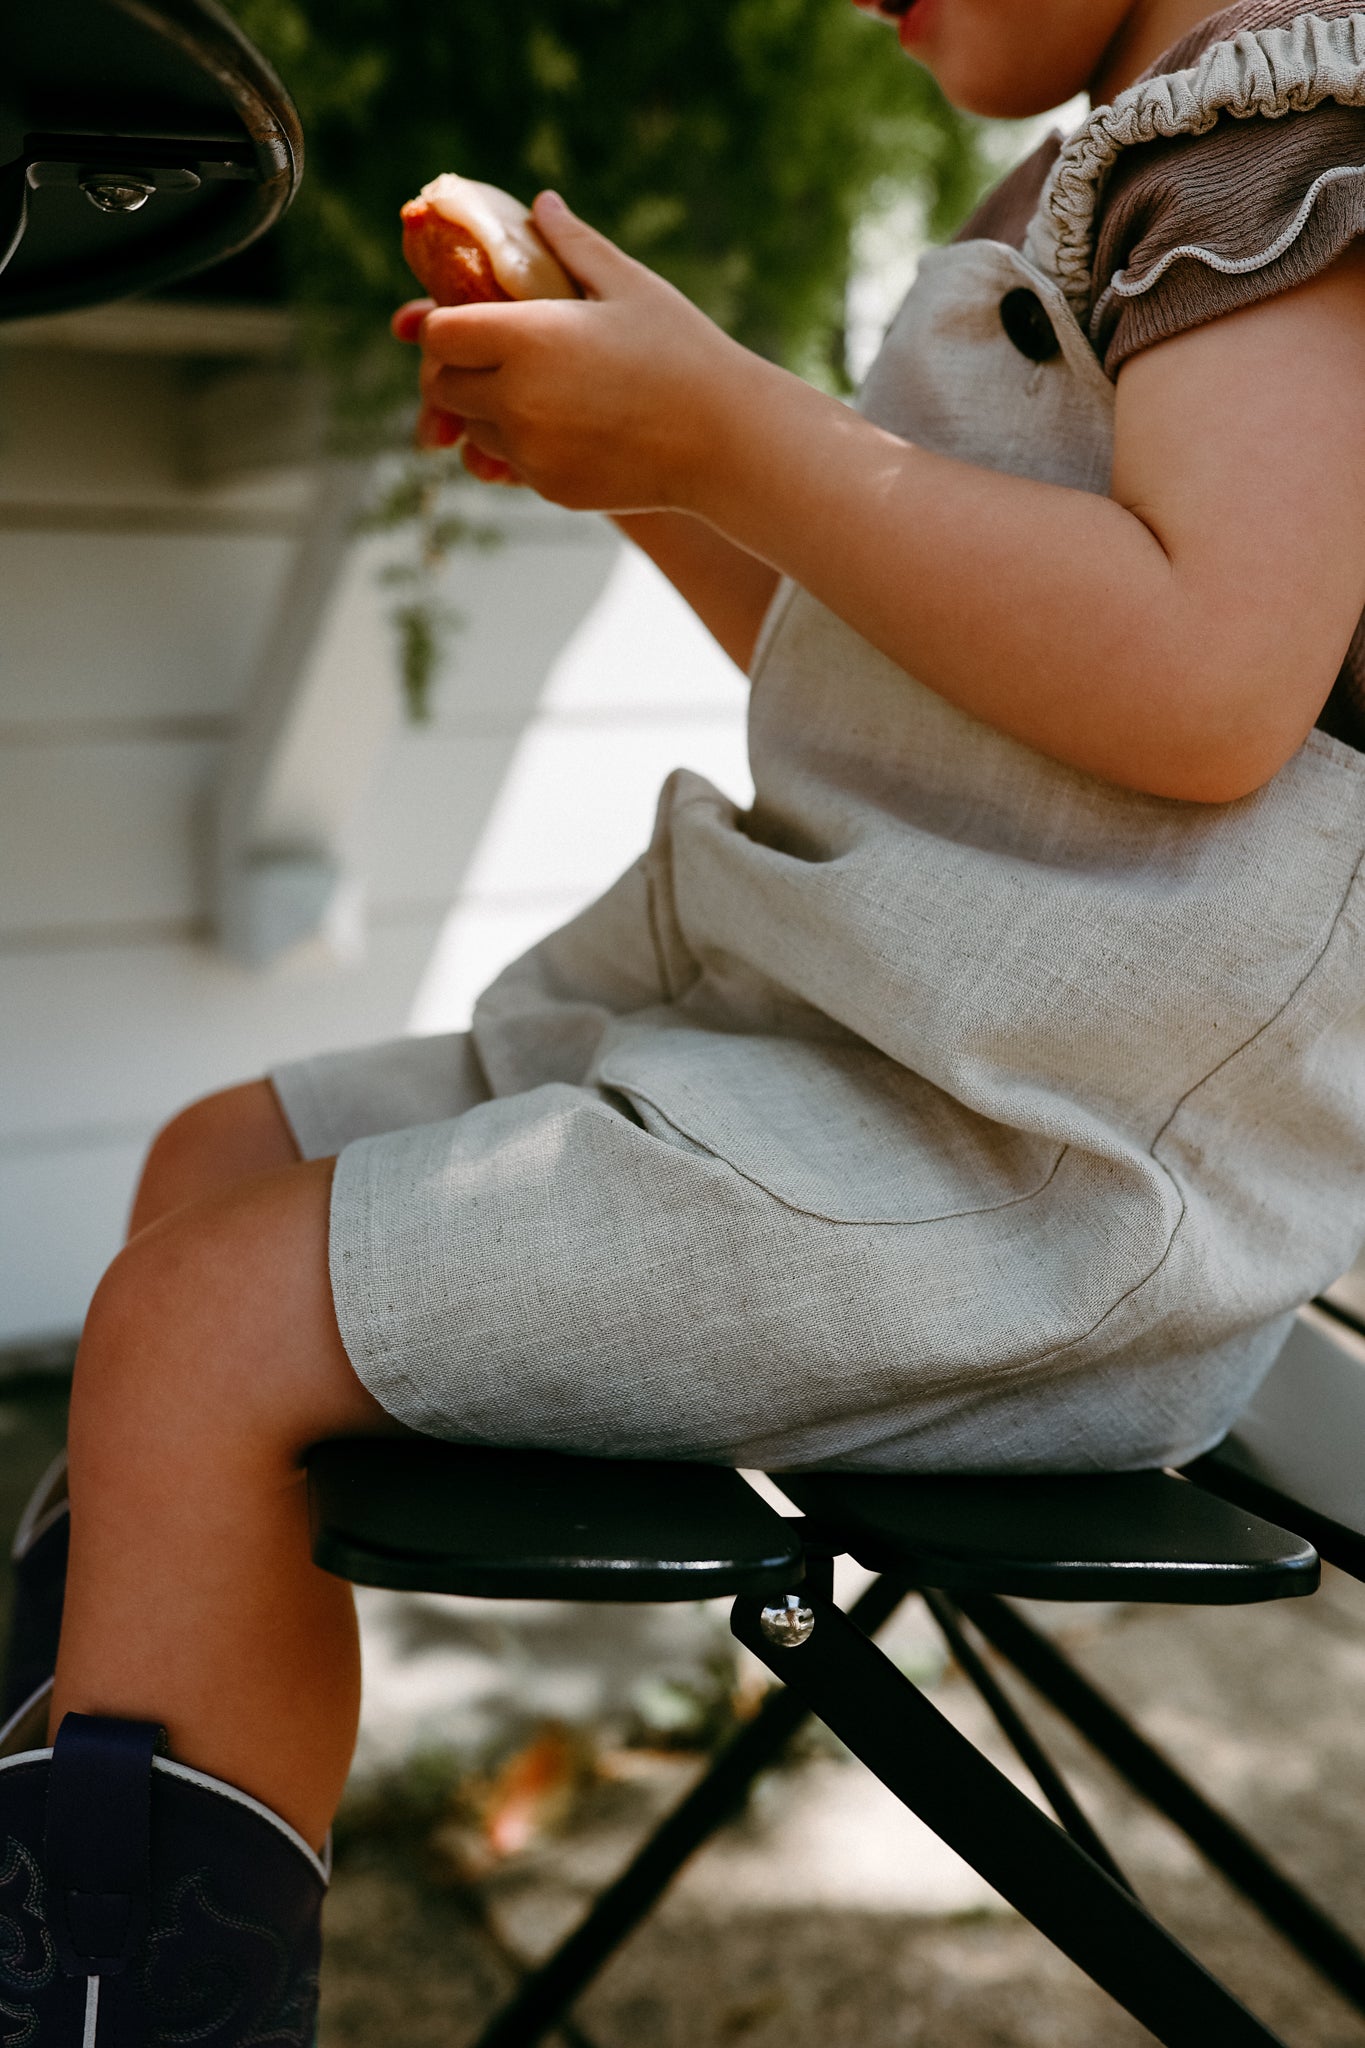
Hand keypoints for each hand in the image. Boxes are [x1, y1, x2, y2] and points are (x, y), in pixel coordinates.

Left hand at [393, 193, 759, 511]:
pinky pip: (512, 464)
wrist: (725, 441)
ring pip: (475, 429)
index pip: (440, 333)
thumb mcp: (630, 284)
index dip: (448, 323)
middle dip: (460, 368)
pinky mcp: (549, 487)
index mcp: (527, 338)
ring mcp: (531, 451)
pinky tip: (569, 425)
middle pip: (443, 386)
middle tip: (498, 354)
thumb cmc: (683, 351)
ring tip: (538, 388)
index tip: (473, 317)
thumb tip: (542, 204)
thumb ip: (574, 244)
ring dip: (489, 410)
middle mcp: (516, 400)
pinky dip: (525, 446)